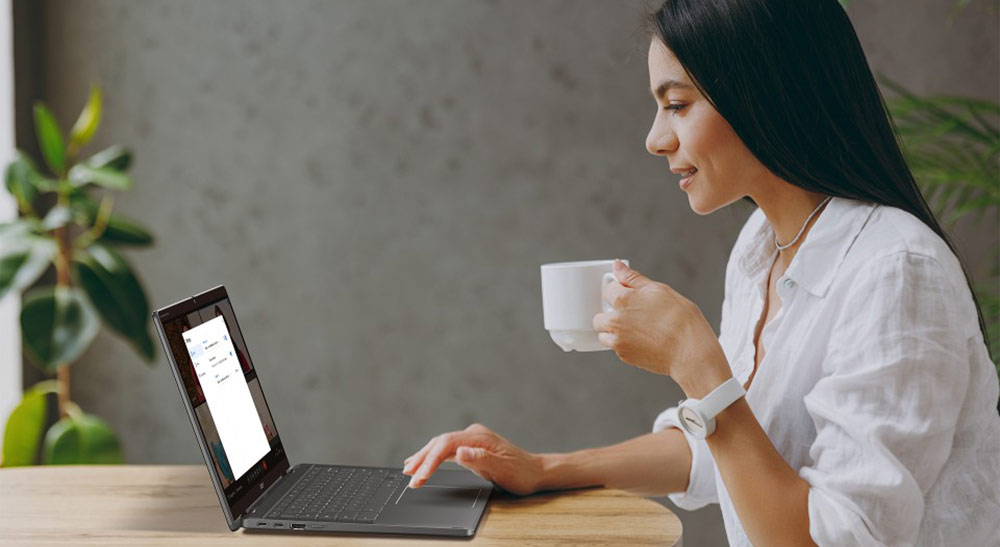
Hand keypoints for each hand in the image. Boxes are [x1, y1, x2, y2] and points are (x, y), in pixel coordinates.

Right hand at [402, 423, 543, 495]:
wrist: (535, 471)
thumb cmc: (522, 472)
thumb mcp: (503, 469)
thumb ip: (481, 459)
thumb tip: (459, 452)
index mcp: (479, 437)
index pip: (447, 444)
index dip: (431, 459)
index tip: (421, 475)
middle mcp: (473, 435)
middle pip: (440, 443)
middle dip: (422, 459)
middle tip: (408, 476)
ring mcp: (471, 440)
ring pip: (440, 446)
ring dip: (424, 458)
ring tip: (408, 469)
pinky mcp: (470, 447)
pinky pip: (446, 450)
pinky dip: (433, 457)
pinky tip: (422, 462)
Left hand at [593, 259, 730, 396]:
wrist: (690, 350)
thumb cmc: (680, 318)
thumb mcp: (659, 289)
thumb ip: (633, 278)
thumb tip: (617, 265)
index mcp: (622, 300)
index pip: (608, 290)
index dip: (621, 291)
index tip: (633, 296)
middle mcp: (615, 321)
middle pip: (600, 316)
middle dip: (611, 314)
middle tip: (633, 314)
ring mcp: (618, 341)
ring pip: (605, 335)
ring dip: (614, 331)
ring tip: (637, 330)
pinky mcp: (625, 357)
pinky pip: (617, 348)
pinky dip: (625, 344)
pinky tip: (643, 341)